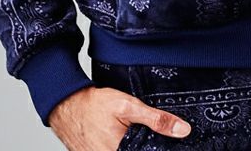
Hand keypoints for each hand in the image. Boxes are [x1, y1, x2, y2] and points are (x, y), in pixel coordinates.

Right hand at [47, 84, 191, 148]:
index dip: (160, 147)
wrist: (67, 106)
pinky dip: (124, 146)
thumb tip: (183, 130)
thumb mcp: (128, 106)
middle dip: (146, 143)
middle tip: (137, 130)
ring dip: (135, 144)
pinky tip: (123, 138)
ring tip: (128, 132)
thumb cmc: (95, 105)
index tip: (168, 141)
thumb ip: (156, 120)